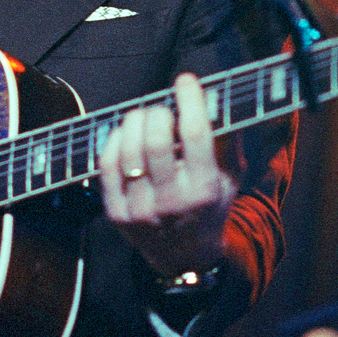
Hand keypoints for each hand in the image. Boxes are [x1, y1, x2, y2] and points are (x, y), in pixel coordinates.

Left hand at [98, 72, 235, 278]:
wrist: (185, 256)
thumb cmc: (210, 204)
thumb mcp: (230, 178)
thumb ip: (227, 139)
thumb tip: (216, 95)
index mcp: (205, 190)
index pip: (195, 135)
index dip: (190, 100)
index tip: (186, 80)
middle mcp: (173, 202)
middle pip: (156, 141)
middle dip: (157, 112)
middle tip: (161, 109)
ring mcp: (142, 210)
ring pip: (128, 150)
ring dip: (134, 122)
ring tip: (143, 118)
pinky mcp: (117, 214)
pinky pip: (106, 165)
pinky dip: (114, 141)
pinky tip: (125, 135)